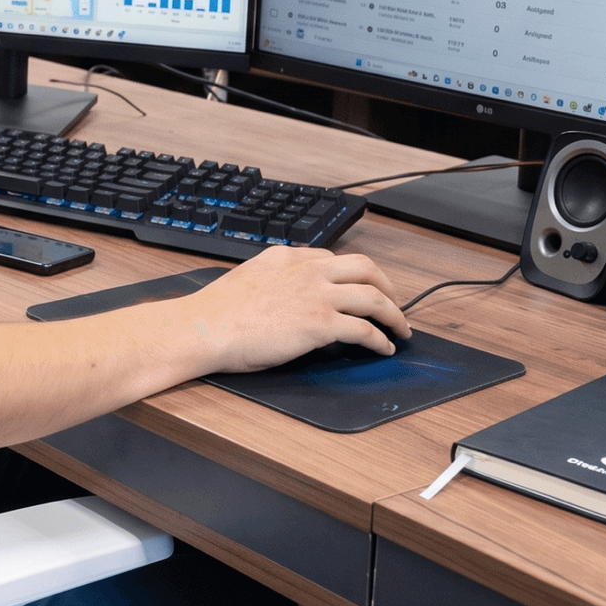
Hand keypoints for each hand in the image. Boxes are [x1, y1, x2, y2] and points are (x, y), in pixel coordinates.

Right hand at [174, 246, 409, 372]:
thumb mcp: (250, 280)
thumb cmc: (217, 312)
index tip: (361, 287)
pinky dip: (380, 340)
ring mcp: (316, 295)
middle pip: (365, 268)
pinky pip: (364, 330)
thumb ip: (275, 282)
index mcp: (287, 257)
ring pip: (373, 296)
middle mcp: (307, 270)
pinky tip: (383, 348)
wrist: (205, 327)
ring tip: (401, 329)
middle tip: (393, 302)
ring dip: (394, 314)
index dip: (354, 275)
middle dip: (386, 285)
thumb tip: (288, 299)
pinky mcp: (320, 323)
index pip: (333, 258)